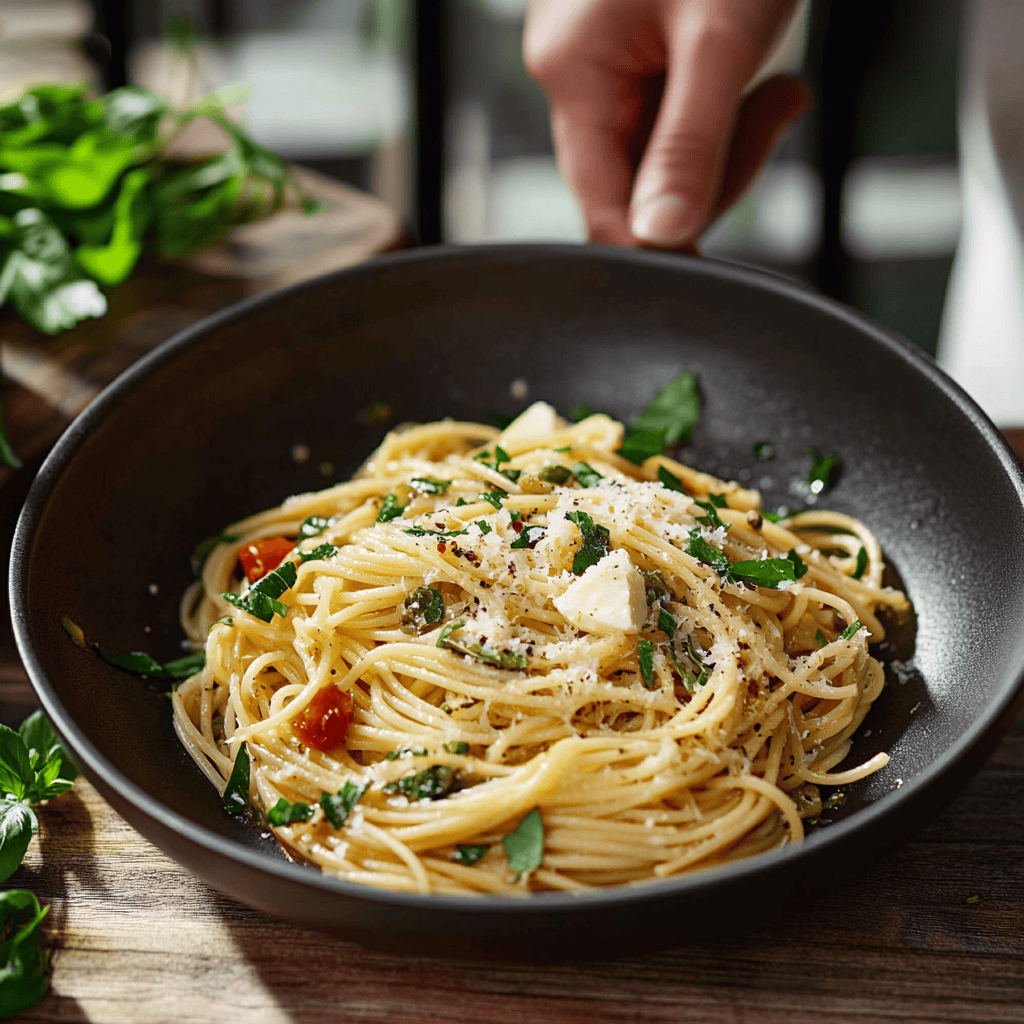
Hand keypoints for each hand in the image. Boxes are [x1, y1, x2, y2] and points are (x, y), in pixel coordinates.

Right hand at [524, 0, 812, 249]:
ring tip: (774, 85)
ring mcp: (599, 63)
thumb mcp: (722, 37)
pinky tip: (752, 74)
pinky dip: (719, 111)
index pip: (602, 212)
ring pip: (656, 155)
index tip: (720, 241)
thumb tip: (663, 235)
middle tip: (775, 111)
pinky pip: (668, 116)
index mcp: (573, 73)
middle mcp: (574, 73)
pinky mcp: (629, 52)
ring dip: (723, 139)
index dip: (660, 244)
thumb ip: (691, 144)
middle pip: (632, 186)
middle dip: (711, 173)